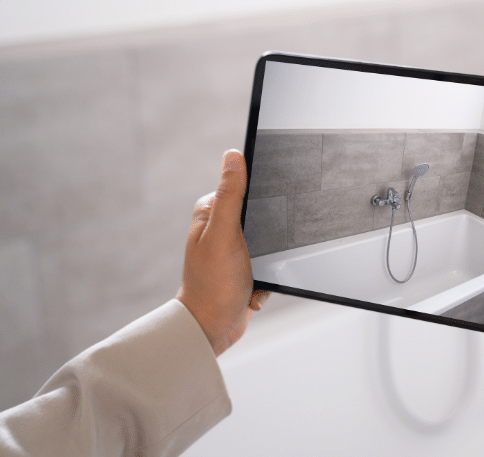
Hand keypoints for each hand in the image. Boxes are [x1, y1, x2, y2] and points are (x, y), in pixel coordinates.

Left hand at [176, 150, 269, 355]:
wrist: (212, 329)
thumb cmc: (213, 285)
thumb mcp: (224, 234)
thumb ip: (231, 195)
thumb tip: (234, 156)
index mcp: (211, 211)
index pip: (244, 187)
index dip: (261, 199)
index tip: (263, 221)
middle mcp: (220, 227)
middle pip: (262, 215)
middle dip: (270, 237)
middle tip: (259, 252)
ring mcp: (233, 248)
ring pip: (271, 241)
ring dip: (271, 261)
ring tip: (254, 273)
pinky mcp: (244, 267)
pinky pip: (271, 263)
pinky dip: (268, 276)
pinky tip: (253, 287)